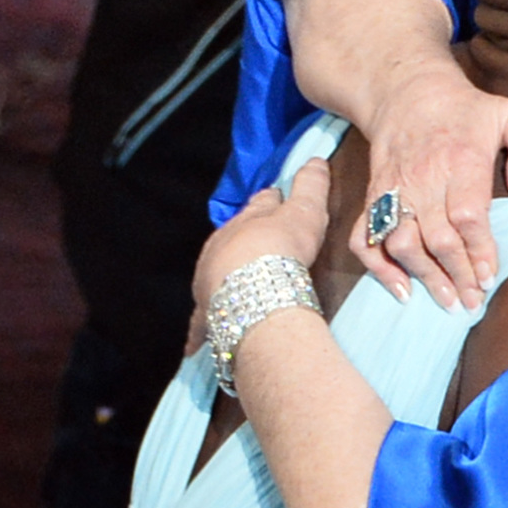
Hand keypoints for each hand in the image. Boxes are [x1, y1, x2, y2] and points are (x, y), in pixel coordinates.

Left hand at [187, 158, 332, 350]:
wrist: (254, 287)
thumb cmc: (282, 248)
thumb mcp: (306, 212)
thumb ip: (310, 187)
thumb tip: (315, 160)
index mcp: (246, 222)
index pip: (259, 205)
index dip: (269, 202)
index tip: (275, 198)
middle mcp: (222, 248)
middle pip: (233, 239)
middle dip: (242, 239)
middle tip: (255, 244)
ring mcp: (211, 281)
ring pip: (216, 274)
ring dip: (223, 276)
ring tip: (232, 283)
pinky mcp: (208, 313)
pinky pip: (202, 323)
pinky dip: (199, 332)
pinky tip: (192, 347)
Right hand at [352, 63, 507, 311]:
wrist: (408, 91)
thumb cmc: (468, 111)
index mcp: (461, 160)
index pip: (468, 216)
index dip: (478, 251)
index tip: (489, 277)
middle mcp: (423, 178)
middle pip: (437, 238)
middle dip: (457, 276)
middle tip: (473, 302)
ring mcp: (394, 190)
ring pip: (402, 243)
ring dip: (424, 277)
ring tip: (447, 301)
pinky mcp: (374, 197)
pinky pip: (365, 238)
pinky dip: (378, 268)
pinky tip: (402, 288)